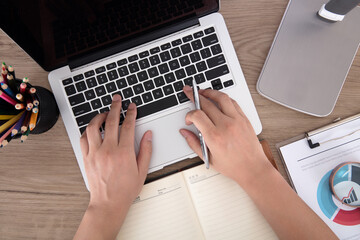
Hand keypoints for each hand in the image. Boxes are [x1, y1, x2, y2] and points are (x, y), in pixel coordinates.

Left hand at [80, 94, 152, 211]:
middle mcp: (108, 150)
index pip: (128, 126)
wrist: (108, 203)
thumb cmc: (125, 190)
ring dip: (99, 116)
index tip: (132, 107)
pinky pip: (83, 138)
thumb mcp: (142, 170)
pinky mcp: (86, 157)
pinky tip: (93, 128)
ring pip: (93, 127)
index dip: (131, 113)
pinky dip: (87, 130)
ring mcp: (95, 153)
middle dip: (115, 107)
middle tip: (117, 100)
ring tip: (104, 112)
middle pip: (110, 121)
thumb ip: (146, 150)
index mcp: (123, 153)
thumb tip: (148, 135)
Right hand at [180, 86, 270, 185]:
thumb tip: (184, 132)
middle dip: (194, 96)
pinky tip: (218, 98)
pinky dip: (223, 98)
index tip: (189, 120)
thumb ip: (193, 143)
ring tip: (203, 92)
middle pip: (206, 103)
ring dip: (209, 92)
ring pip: (221, 98)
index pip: (197, 115)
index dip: (189, 115)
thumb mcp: (208, 158)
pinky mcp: (244, 119)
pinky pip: (233, 102)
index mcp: (214, 137)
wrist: (253, 168)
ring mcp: (236, 121)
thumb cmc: (233, 166)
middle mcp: (226, 126)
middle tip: (189, 92)